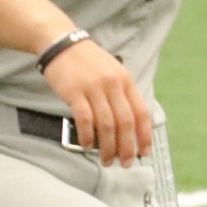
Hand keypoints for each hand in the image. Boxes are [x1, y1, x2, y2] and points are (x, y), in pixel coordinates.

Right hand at [42, 39, 152, 166]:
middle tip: (126, 163)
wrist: (61, 43)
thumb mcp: (113, 72)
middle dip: (127, 147)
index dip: (145, 135)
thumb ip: (122, 95)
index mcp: (126, 81)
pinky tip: (87, 145)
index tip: (145, 151)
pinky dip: (88, 135)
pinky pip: (85, 119)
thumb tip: (129, 125)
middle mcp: (113, 85)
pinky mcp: (74, 92)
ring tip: (107, 160)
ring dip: (108, 147)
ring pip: (107, 124)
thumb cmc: (88, 62)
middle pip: (126, 122)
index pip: (141, 112)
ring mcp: (94, 88)